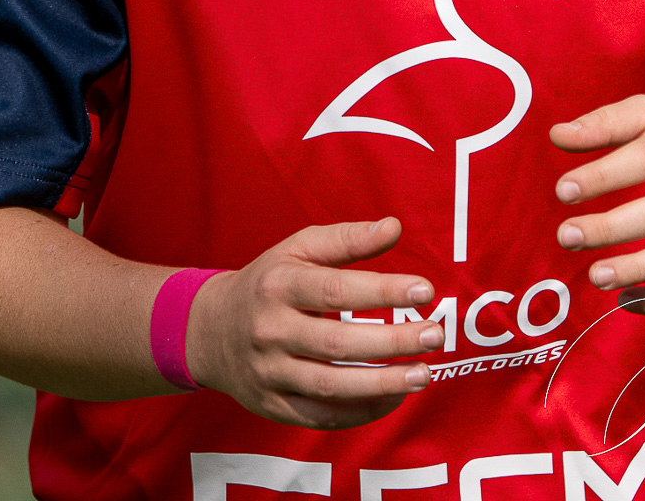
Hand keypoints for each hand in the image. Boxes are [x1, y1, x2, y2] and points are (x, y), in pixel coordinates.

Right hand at [185, 217, 443, 427]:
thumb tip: (394, 227)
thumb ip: (347, 238)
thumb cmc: (268, 282)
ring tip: (424, 374)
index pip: (336, 290)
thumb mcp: (298, 248)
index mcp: (279, 285)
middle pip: (338, 344)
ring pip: (331, 387)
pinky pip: (322, 417)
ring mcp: (270, 374)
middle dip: (392, 342)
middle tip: (434, 335)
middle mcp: (271, 332)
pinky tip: (394, 397)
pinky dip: (361, 412)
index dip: (383, 290)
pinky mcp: (274, 406)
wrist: (210, 331)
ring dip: (383, 384)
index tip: (425, 290)